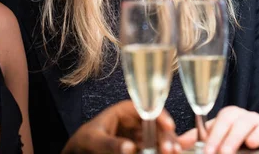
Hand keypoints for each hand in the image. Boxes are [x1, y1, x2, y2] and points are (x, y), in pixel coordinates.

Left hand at [62, 100, 180, 153]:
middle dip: (166, 136)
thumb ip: (110, 144)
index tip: (168, 126)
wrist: (80, 153)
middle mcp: (136, 121)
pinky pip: (156, 147)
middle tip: (170, 149)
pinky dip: (165, 149)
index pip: (146, 108)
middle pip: (157, 125)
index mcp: (125, 111)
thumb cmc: (83, 141)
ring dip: (168, 143)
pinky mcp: (142, 147)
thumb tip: (129, 147)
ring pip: (160, 137)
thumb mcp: (93, 140)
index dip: (159, 115)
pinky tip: (179, 150)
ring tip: (174, 152)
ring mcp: (140, 135)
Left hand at [178, 106, 258, 153]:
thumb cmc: (232, 139)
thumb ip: (197, 140)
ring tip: (250, 144)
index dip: (215, 135)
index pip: (224, 119)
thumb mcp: (215, 138)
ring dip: (258, 134)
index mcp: (233, 115)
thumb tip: (177, 144)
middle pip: (242, 122)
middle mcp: (250, 117)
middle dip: (232, 138)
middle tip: (224, 153)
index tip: (208, 151)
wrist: (255, 142)